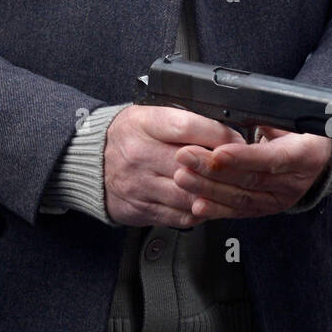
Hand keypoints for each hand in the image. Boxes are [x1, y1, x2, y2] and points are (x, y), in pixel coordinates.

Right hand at [104, 105, 246, 226]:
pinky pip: (180, 216)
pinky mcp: (141, 209)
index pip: (187, 126)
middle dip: (222, 168)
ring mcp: (139, 185)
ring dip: (214, 193)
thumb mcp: (148, 115)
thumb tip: (225, 128)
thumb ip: (182, 120)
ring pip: (189, 194)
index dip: (218, 134)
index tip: (237, 140)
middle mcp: (139, 154)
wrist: (88, 163)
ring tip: (229, 188)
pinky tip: (207, 203)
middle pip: (191, 164)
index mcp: (143, 123)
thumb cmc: (127, 136)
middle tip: (243, 168)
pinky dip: (199, 211)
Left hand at [172, 124, 331, 219]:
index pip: (271, 158)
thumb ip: (269, 118)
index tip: (217, 152)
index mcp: (304, 155)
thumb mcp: (294, 121)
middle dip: (214, 169)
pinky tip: (197, 204)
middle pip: (250, 179)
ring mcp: (278, 200)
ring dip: (208, 189)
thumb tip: (240, 109)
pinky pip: (239, 212)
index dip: (243, 157)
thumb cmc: (303, 135)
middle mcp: (292, 183)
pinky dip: (216, 209)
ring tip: (183, 178)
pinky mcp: (265, 209)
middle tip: (186, 157)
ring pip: (241, 198)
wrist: (321, 161)